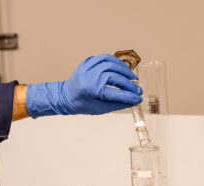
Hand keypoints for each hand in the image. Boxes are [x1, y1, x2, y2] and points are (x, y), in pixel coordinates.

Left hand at [25, 54, 142, 117]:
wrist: (65, 95)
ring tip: (133, 79)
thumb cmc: (80, 104)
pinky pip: (106, 58)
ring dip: (125, 71)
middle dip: (129, 84)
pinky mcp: (89, 61)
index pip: (114, 93)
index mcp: (90, 90)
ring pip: (112, 64)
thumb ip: (117, 104)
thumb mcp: (99, 109)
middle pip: (114, 77)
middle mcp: (89, 76)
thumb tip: (133, 101)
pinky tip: (123, 70)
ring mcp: (88, 66)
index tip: (138, 99)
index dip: (128, 96)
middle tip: (138, 90)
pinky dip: (117, 63)